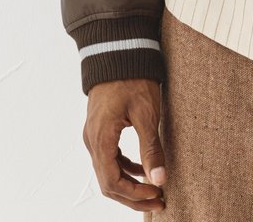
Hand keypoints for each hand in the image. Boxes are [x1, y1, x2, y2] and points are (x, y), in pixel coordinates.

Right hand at [83, 77, 166, 211]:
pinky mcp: (99, 129)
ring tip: (154, 189)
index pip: (112, 181)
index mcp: (101, 137)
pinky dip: (125, 168)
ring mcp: (93, 134)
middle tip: (159, 201)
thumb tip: (160, 179)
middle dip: (133, 196)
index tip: (156, 195)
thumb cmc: (132, 78)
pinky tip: (143, 168)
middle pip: (108, 182)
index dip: (134, 195)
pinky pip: (109, 158)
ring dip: (130, 184)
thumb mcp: (146, 113)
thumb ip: (151, 148)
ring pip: (108, 172)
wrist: (118, 50)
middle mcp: (92, 140)